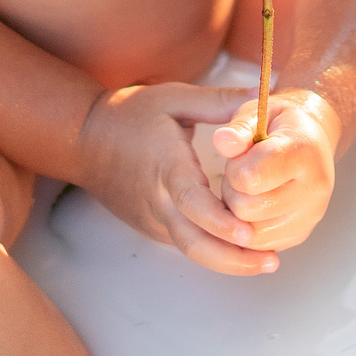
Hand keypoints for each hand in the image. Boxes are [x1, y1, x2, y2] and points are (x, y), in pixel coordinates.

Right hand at [73, 84, 277, 275]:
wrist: (84, 141)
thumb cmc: (130, 115)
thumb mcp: (175, 98)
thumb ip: (221, 100)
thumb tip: (263, 93)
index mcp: (164, 165)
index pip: (190, 201)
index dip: (219, 221)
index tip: (248, 233)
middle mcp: (157, 199)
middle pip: (193, 242)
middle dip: (232, 258)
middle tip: (270, 261)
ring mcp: (153, 218)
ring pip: (191, 250)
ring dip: (228, 262)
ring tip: (266, 263)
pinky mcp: (153, 227)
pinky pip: (186, 243)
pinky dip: (214, 251)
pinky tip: (243, 251)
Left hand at [207, 89, 339, 252]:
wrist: (311, 142)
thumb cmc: (278, 125)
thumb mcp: (258, 112)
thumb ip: (239, 127)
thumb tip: (221, 142)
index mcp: (304, 151)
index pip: (251, 177)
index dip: (234, 167)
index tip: (241, 154)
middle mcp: (314, 189)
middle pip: (245, 208)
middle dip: (232, 190)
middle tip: (242, 171)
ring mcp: (310, 217)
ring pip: (248, 234)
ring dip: (236, 213)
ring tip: (248, 188)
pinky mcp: (299, 235)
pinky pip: (256, 246)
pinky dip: (245, 229)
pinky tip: (254, 204)